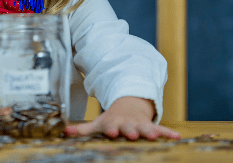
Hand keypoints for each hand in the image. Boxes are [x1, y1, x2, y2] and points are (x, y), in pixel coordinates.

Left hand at [64, 97, 180, 140]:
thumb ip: (82, 129)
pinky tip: (177, 137)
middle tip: (132, 134)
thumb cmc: (111, 120)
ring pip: (146, 128)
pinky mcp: (151, 126)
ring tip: (155, 136)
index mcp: (113, 124)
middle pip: (129, 128)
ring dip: (150, 132)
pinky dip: (168, 132)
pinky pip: (161, 129)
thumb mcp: (97, 123)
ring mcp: (140, 124)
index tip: (111, 132)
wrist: (128, 105)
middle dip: (131, 131)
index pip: (111, 127)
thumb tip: (64, 132)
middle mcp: (127, 124)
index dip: (111, 129)